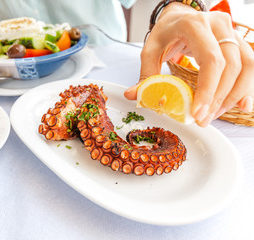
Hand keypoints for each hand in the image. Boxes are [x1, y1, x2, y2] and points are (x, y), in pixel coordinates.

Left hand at [124, 3, 253, 126]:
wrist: (180, 18)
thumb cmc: (166, 33)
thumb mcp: (151, 50)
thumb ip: (145, 74)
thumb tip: (133, 95)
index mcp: (194, 25)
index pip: (210, 60)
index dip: (208, 89)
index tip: (198, 112)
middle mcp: (218, 25)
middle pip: (230, 66)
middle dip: (218, 98)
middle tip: (203, 119)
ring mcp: (231, 32)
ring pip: (246, 67)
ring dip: (232, 96)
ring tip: (213, 115)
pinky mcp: (238, 42)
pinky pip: (250, 65)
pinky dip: (246, 88)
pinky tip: (242, 105)